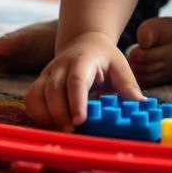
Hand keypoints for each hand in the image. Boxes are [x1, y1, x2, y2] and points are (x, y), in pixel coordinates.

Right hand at [24, 32, 142, 129]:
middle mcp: (60, 66)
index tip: (80, 120)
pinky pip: (30, 100)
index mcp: (83, 60)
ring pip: (36, 95)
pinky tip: (50, 126)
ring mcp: (47, 74)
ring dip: (45, 116)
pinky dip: (36, 115)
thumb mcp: (120, 66)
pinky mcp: (39, 83)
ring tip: (62, 131)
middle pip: (53, 90)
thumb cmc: (104, 57)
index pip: (77, 80)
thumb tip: (142, 106)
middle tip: (72, 131)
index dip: (76, 100)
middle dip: (59, 113)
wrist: (84, 41)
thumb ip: (129, 86)